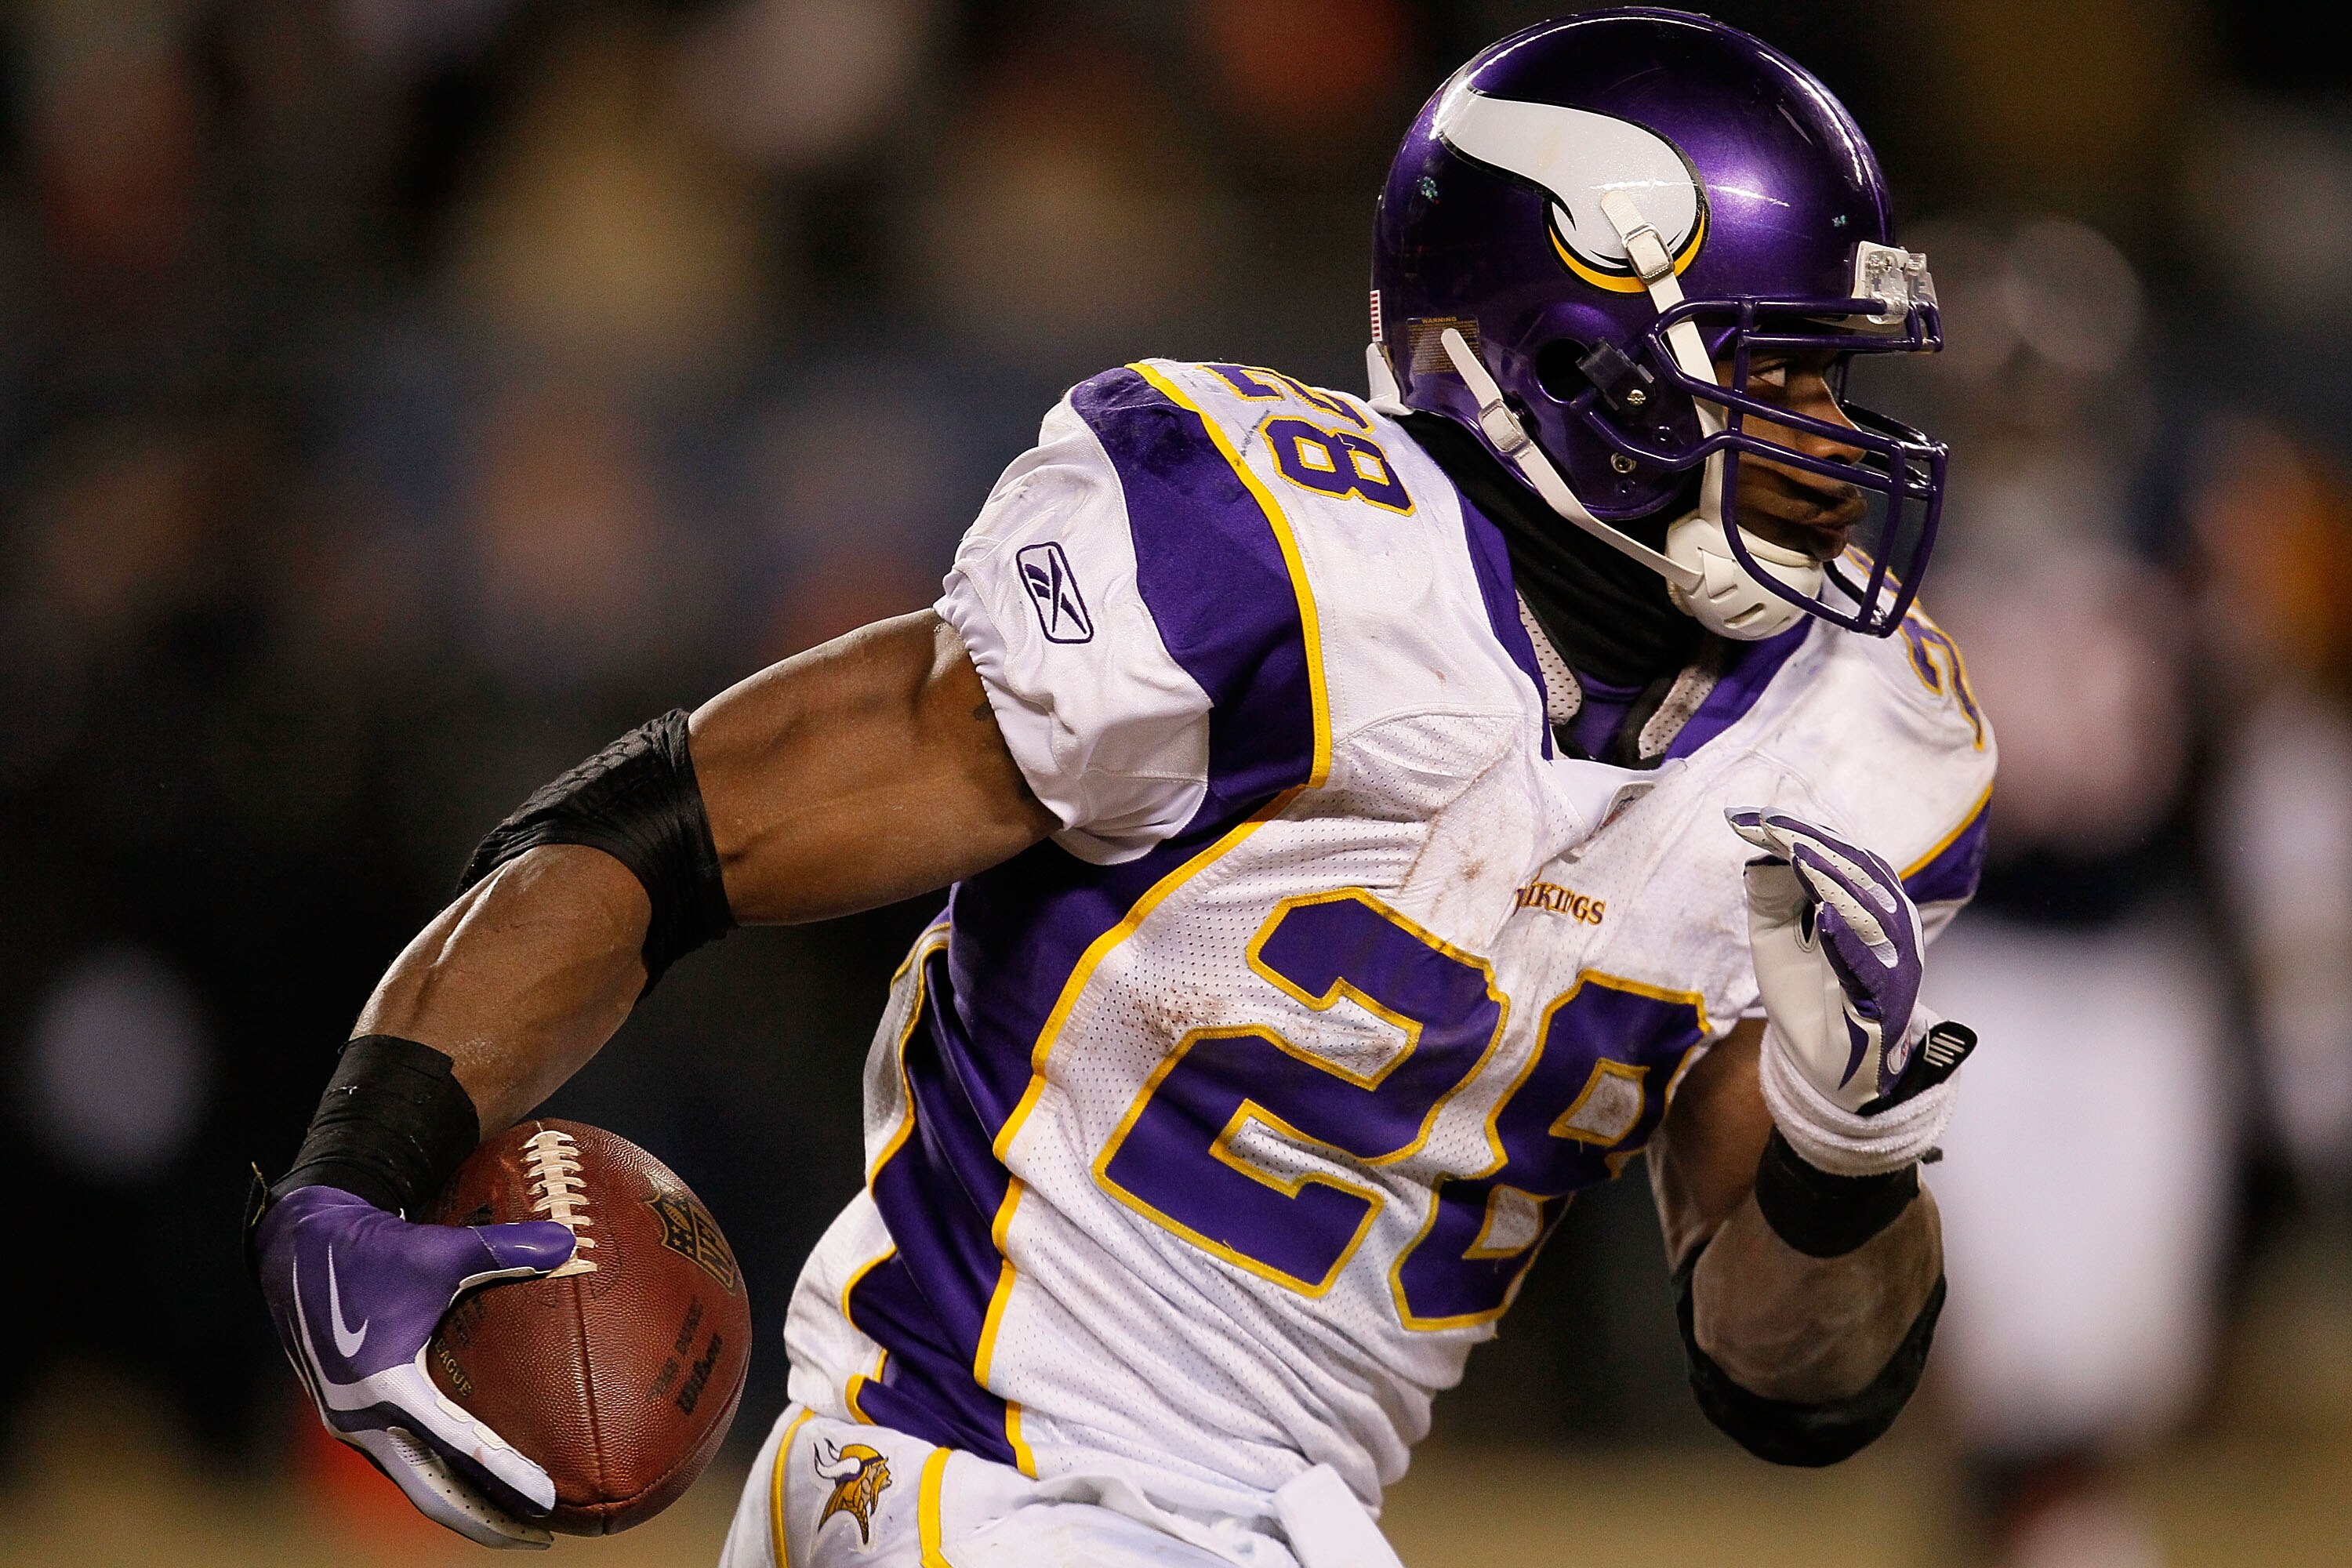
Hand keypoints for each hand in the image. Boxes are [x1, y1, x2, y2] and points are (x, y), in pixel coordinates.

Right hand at [253, 1185, 576, 1547]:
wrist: (297, 1250)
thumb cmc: (370, 1249)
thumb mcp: (434, 1250)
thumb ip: (498, 1250)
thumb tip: (566, 1241)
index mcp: (383, 1387)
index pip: (456, 1446)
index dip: (505, 1476)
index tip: (549, 1500)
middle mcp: (362, 1419)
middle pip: (432, 1492)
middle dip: (486, 1521)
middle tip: (543, 1537)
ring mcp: (353, 1424)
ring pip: (415, 1484)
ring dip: (463, 1508)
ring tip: (519, 1524)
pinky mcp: (352, 1417)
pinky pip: (402, 1463)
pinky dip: (441, 1481)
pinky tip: (475, 1483)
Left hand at [1728, 809, 1925, 1112]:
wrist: (1825, 1066)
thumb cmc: (1805, 992)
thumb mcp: (1775, 937)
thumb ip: (1771, 896)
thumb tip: (1758, 855)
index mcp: (1864, 903)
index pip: (1833, 857)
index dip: (1792, 834)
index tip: (1745, 817)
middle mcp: (1887, 925)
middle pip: (1854, 873)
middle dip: (1808, 845)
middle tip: (1766, 823)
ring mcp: (1891, 963)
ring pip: (1868, 911)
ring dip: (1832, 880)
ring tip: (1796, 853)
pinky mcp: (1884, 1003)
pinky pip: (1870, 969)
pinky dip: (1849, 941)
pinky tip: (1826, 917)